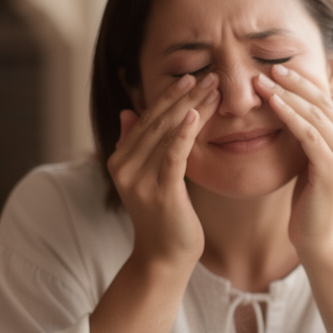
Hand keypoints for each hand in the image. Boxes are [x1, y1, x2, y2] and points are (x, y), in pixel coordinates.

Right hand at [107, 73, 219, 269]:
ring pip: (166, 133)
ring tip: (212, 86)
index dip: (169, 96)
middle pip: (156, 121)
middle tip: (208, 74)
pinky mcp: (160, 192)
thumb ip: (135, 145)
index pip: (146, 119)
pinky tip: (196, 114)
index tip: (192, 76)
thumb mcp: (147, 178)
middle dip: (183, 95)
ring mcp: (140, 180)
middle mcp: (124, 166)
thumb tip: (128, 112)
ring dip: (191, 107)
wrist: (164, 258)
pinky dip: (184, 133)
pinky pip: (173, 156)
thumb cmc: (163, 218)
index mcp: (120, 159)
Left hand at [255, 64, 332, 258]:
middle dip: (295, 83)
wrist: (320, 242)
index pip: (328, 103)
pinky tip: (272, 104)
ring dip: (287, 95)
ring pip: (315, 116)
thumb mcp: (318, 164)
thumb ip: (325, 134)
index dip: (304, 83)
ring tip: (262, 82)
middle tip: (269, 67)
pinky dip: (290, 116)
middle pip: (323, 104)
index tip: (279, 69)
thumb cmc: (313, 206)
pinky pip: (308, 134)